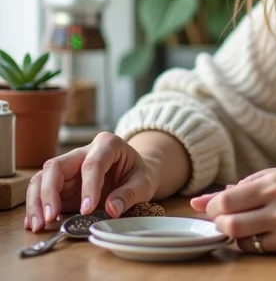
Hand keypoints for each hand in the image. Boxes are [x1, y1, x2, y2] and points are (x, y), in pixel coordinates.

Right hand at [25, 131, 159, 232]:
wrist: (136, 174)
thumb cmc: (140, 174)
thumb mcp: (144, 182)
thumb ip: (130, 194)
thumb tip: (112, 209)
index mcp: (108, 144)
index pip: (92, 163)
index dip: (88, 186)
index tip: (87, 210)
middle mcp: (84, 152)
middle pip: (57, 166)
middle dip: (49, 192)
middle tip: (51, 217)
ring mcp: (70, 168)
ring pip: (43, 178)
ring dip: (37, 202)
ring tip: (39, 225)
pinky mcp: (62, 184)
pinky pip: (42, 191)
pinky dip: (36, 207)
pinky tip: (36, 223)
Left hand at [190, 168, 275, 255]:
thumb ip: (242, 186)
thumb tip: (200, 201)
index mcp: (274, 182)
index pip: (227, 200)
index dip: (212, 207)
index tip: (212, 208)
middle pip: (229, 223)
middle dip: (219, 224)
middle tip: (224, 219)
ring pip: (241, 240)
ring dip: (235, 234)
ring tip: (246, 225)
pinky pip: (258, 249)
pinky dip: (253, 243)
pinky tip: (264, 233)